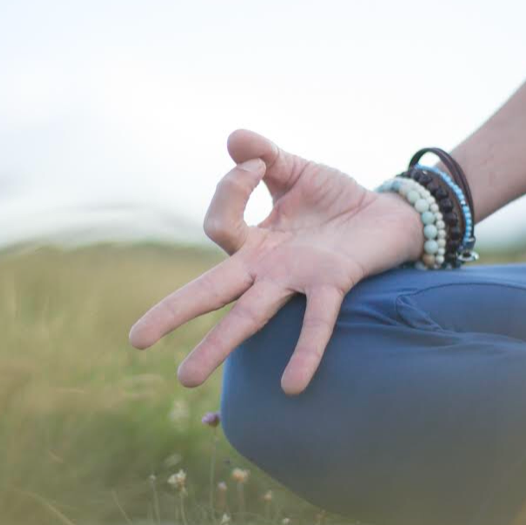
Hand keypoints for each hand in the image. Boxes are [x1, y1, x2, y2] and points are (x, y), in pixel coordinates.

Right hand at [128, 129, 422, 394]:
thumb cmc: (337, 200)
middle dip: (173, 312)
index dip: (231, 186)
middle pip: (210, 291)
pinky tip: (292, 387)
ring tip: (186, 378)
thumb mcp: (298, 171)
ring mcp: (295, 282)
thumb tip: (234, 138)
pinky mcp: (331, 285)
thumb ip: (267, 156)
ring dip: (217, 346)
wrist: (389, 215)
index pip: (219, 224)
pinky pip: (316, 323)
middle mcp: (267, 268)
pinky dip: (305, 353)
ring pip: (248, 316)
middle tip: (136, 340)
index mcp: (255, 242)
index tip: (255, 162)